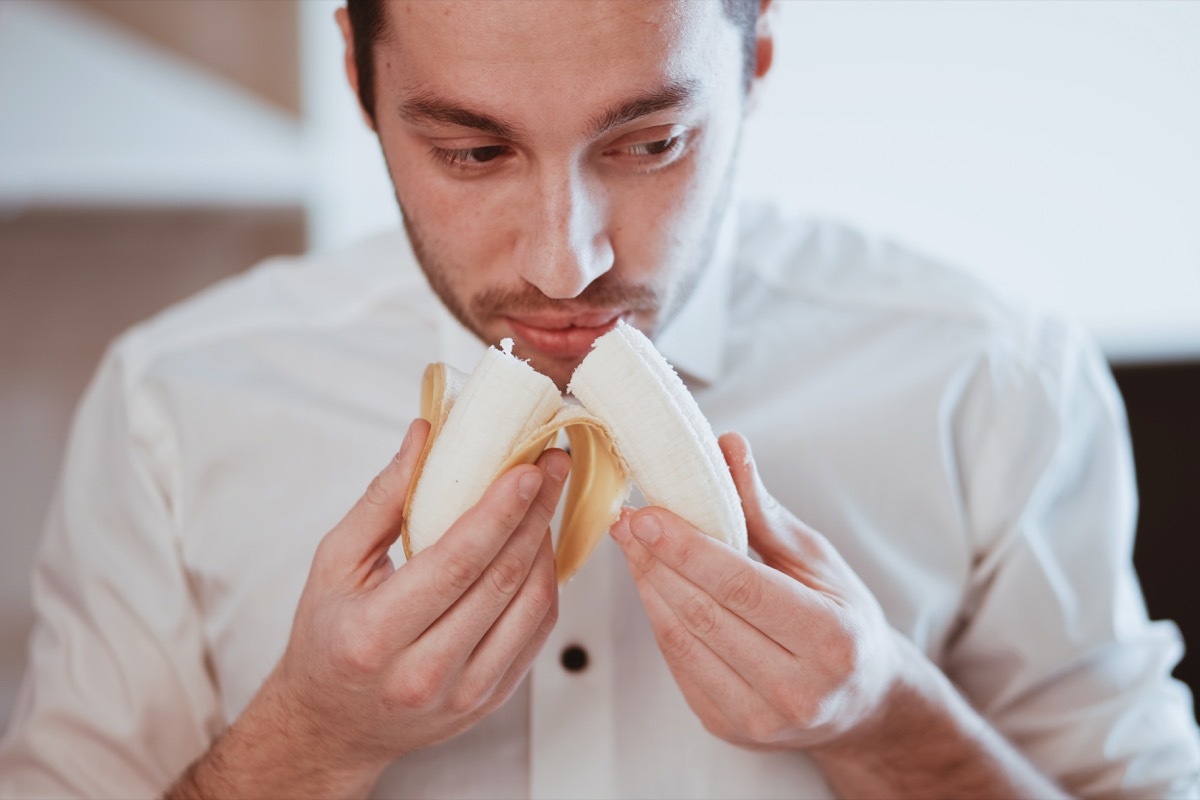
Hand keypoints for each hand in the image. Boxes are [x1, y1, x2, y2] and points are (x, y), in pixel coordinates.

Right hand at [177, 419, 569, 796]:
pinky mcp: (490, 700)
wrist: (333, 726)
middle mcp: (422, 673)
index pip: (454, 563)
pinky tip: (537, 549)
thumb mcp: (334, 563)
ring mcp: (463, 694)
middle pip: (500, 580)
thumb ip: (382, 499)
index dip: (499, 511)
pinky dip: (545, 584)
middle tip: (552, 465)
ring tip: (546, 501)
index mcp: (374, 635)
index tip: (527, 468)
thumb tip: (425, 434)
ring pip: (530, 607)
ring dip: (546, 546)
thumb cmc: (328, 637)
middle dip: (535, 513)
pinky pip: (537, 634)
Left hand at [609, 431, 899, 751]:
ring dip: (648, 587)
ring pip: (682, 642)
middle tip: (628, 520)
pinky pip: (678, 665)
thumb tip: (728, 446)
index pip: (743, 588)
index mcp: (832, 641)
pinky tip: (651, 582)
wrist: (861, 701)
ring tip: (631, 543)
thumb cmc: (843, 618)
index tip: (646, 515)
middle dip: (657, 562)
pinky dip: (659, 618)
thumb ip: (764, 511)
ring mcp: (760, 719)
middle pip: (705, 615)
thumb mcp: (817, 560)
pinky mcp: (728, 729)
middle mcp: (799, 691)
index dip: (687, 549)